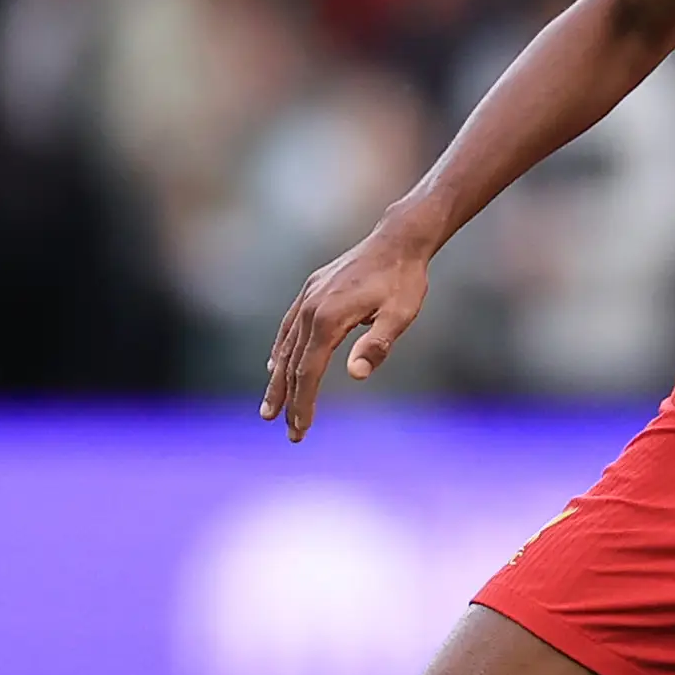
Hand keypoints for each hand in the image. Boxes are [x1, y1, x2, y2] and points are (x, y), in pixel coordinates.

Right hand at [260, 211, 439, 441]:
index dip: (303, 404)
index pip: (308, 372)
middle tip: (290, 433)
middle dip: (289, 402)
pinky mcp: (310, 291)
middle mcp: (309, 309)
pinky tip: (275, 366)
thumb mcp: (400, 315)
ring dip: (278, 381)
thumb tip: (355, 374)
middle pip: (292, 365)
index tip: (300, 430)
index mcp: (328, 319)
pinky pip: (287, 327)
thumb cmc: (403, 281)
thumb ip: (378, 345)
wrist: (397, 241)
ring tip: (270, 409)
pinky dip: (280, 351)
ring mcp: (306, 299)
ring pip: (285, 348)